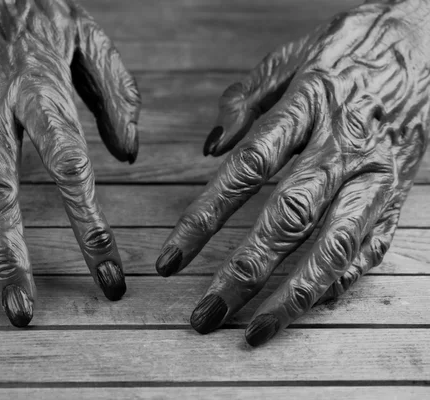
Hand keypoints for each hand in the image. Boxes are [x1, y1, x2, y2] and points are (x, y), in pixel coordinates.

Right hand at [0, 0, 139, 325]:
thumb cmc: (36, 13)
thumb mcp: (89, 38)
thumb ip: (117, 94)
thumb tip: (128, 156)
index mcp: (38, 92)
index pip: (71, 171)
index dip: (90, 229)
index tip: (108, 279)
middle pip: (0, 194)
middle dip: (10, 257)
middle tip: (22, 311)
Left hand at [156, 0, 428, 345]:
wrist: (426, 43)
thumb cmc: (348, 51)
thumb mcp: (291, 57)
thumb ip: (245, 99)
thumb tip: (210, 147)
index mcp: (308, 106)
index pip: (246, 171)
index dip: (205, 219)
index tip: (172, 260)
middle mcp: (342, 147)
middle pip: (287, 218)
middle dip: (244, 272)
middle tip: (207, 314)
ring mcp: (375, 177)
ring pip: (333, 245)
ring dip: (292, 294)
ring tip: (254, 331)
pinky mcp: (397, 196)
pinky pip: (369, 248)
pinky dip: (338, 282)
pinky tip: (305, 306)